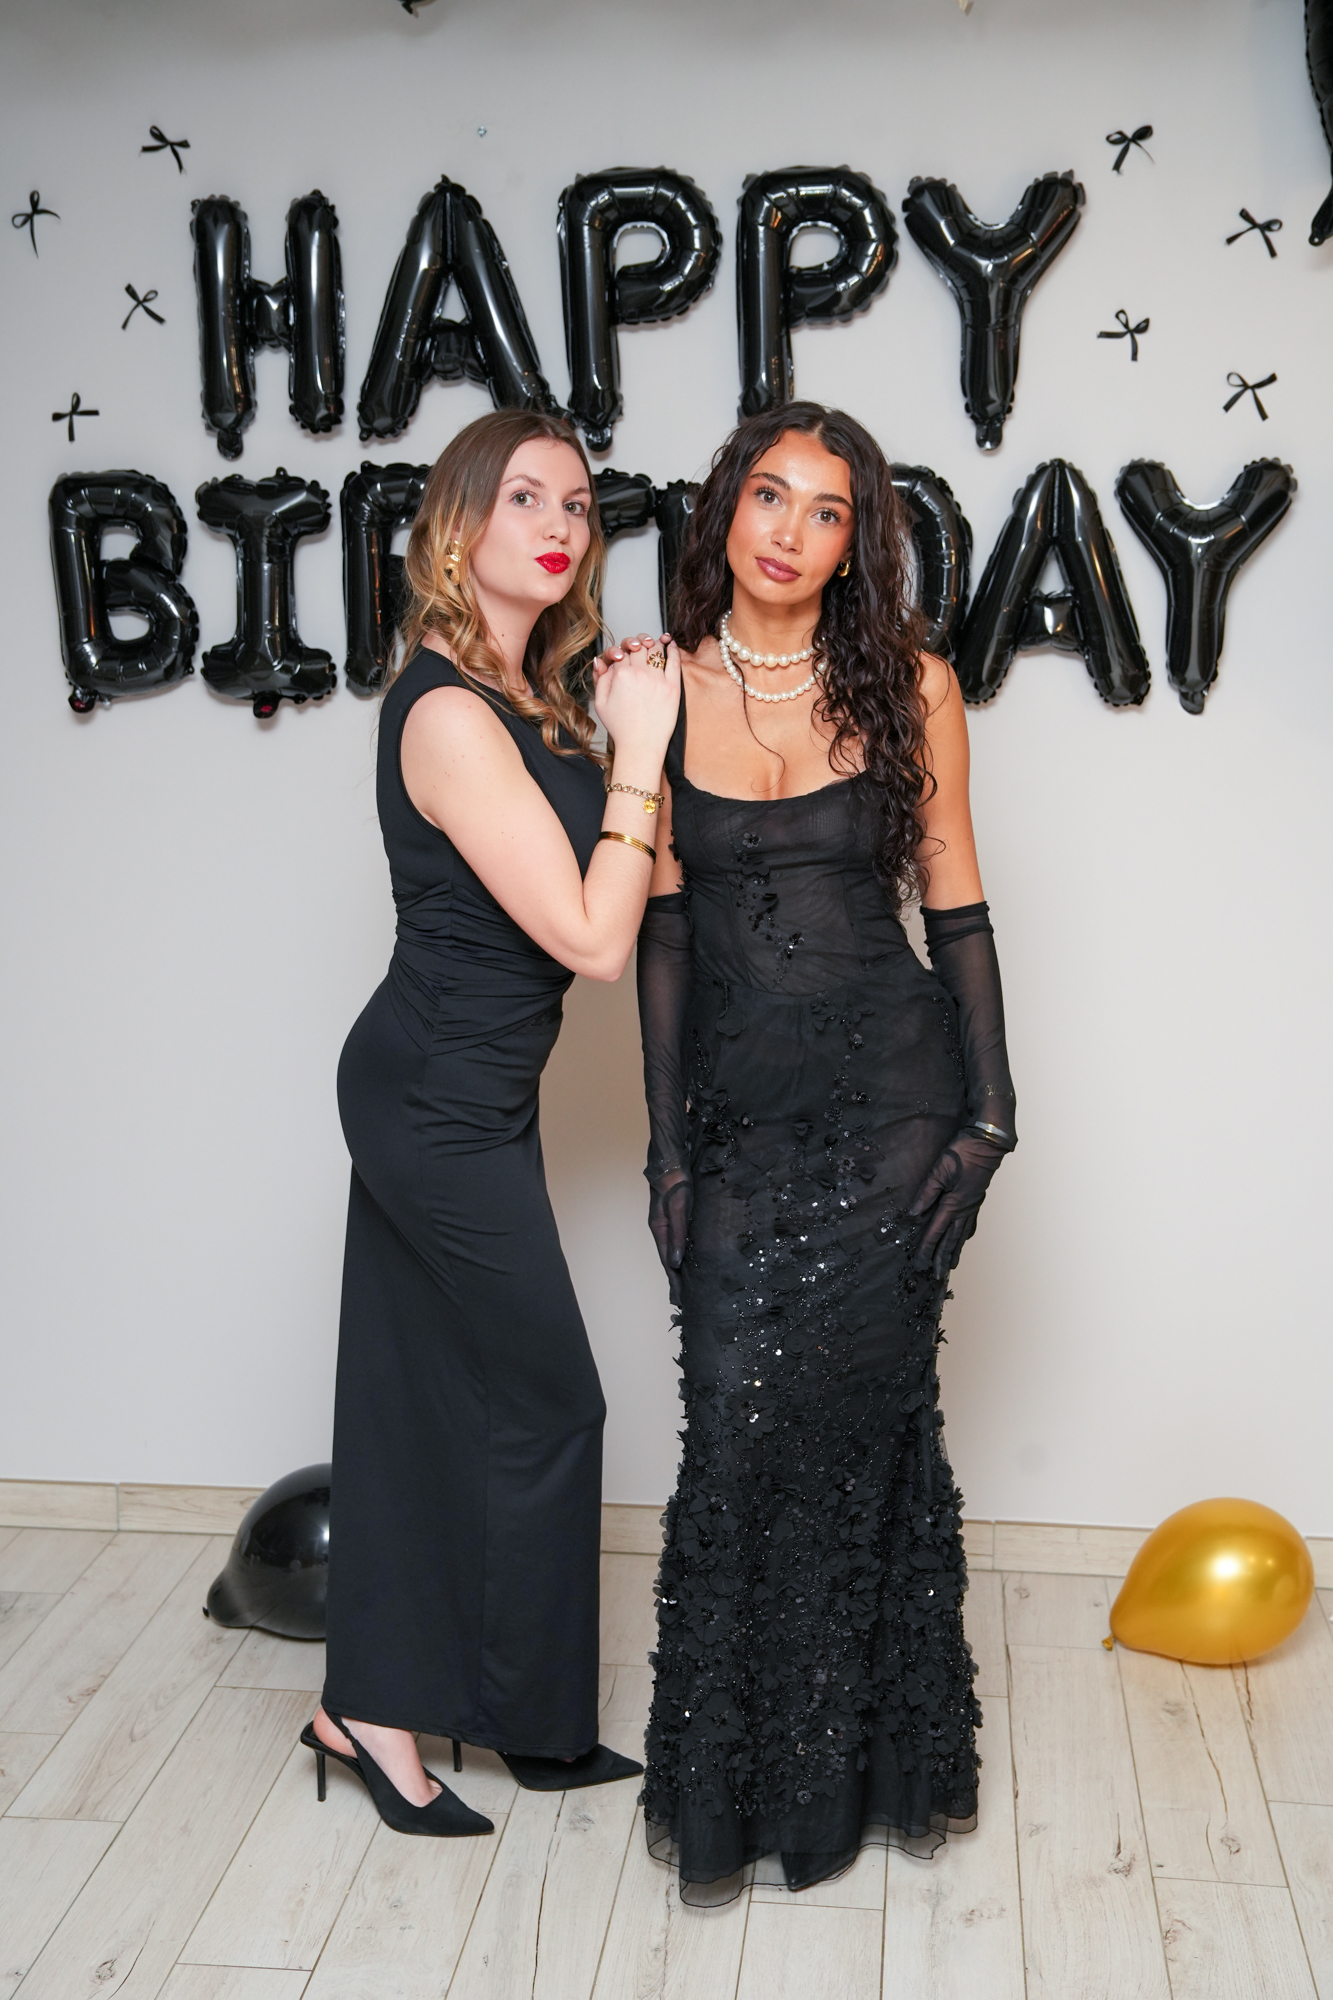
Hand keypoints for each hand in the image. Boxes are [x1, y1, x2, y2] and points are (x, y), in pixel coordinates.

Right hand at [591, 632, 679, 761]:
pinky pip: (675, 661)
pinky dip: (673, 649)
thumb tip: (600, 661)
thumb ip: (599, 679)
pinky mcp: (673, 687)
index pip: (623, 651)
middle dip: (638, 644)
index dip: (623, 651)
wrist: (641, 746)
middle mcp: (639, 674)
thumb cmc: (621, 728)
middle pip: (640, 646)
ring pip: (657, 649)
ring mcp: (657, 680)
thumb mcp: (600, 703)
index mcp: (620, 675)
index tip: (625, 656)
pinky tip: (670, 645)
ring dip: (655, 643)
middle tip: (640, 646)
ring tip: (655, 643)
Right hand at [648, 1167, 692, 1306]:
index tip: (680, 1299)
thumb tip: (675, 1262)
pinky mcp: (676, 1217)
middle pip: (669, 1260)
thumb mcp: (678, 1208)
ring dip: (680, 1269)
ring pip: (674, 1251)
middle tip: (684, 1300)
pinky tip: (689, 1259)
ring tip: (687, 1286)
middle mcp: (662, 1229)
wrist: (672, 1161)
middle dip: (676, 1280)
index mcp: (659, 1229)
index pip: (667, 1262)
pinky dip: (683, 1255)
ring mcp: (668, 1223)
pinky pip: (679, 1241)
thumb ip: (677, 1234)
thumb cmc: (676, 1182)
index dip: (674, 1281)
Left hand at [909, 1129, 1008, 1278]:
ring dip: (955, 1250)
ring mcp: (973, 1205)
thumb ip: (927, 1192)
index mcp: (954, 1204)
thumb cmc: (964, 1152)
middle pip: (951, 1240)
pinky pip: (970, 1223)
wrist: (988, 1143)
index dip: (927, 1249)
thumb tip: (914, 1213)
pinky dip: (965, 1235)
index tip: (921, 1263)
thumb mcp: (940, 1170)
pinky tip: (964, 1239)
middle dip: (942, 1258)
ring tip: (951, 1265)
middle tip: (937, 1275)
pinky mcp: (976, 1199)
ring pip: (962, 1234)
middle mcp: (965, 1209)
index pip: (936, 1232)